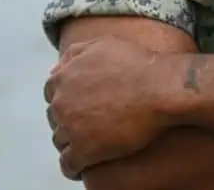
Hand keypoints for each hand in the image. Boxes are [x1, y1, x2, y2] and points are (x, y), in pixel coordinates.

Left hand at [44, 37, 174, 178]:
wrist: (161, 89)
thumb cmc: (138, 65)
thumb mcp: (103, 45)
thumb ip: (76, 53)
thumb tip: (58, 65)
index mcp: (64, 77)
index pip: (52, 93)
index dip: (67, 99)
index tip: (80, 105)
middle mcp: (62, 102)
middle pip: (55, 117)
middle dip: (68, 120)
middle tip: (89, 124)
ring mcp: (71, 127)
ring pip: (60, 141)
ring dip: (71, 143)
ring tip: (89, 145)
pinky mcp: (84, 150)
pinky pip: (68, 164)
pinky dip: (73, 167)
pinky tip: (84, 166)